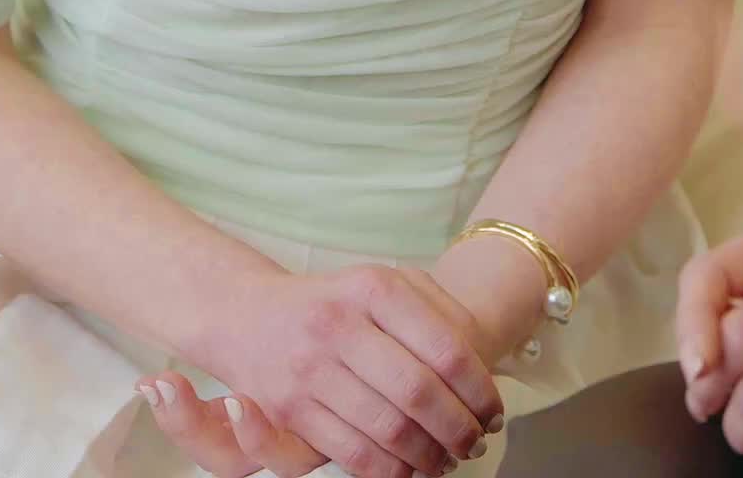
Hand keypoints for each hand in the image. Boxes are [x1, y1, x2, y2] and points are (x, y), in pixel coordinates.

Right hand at [146, 263, 505, 477]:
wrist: (248, 316)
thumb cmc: (335, 303)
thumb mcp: (383, 283)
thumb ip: (437, 309)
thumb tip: (480, 364)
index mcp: (372, 287)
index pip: (446, 349)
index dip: (480, 390)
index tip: (494, 411)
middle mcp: (339, 324)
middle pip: (419, 394)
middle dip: (459, 429)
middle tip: (475, 441)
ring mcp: (310, 368)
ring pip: (390, 431)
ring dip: (430, 456)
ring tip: (448, 458)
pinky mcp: (290, 410)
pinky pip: (356, 456)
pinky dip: (393, 472)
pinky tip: (410, 467)